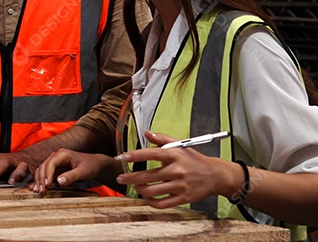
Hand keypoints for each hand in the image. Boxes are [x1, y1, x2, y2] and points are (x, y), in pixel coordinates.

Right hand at [31, 148, 120, 192]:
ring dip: (39, 180)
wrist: (95, 165)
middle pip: (43, 167)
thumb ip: (71, 176)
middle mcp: (56, 157)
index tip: (46, 186)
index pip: (50, 163)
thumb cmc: (91, 166)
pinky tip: (36, 188)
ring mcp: (55, 163)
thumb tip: (58, 182)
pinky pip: (45, 174)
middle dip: (41, 179)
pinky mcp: (55, 169)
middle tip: (41, 191)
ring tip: (38, 191)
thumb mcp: (83, 172)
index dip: (47, 175)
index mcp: (62, 154)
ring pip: (42, 170)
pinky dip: (41, 181)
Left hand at [116, 131, 240, 208]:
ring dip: (139, 189)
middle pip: (148, 176)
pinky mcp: (184, 198)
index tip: (122, 158)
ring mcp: (180, 186)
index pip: (151, 154)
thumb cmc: (194, 160)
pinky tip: (146, 197)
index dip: (134, 156)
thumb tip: (146, 133)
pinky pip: (163, 203)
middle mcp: (177, 170)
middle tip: (120, 178)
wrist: (216, 175)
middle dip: (130, 178)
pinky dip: (151, 202)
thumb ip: (162, 139)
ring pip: (153, 191)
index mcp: (175, 155)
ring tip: (134, 186)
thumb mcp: (180, 145)